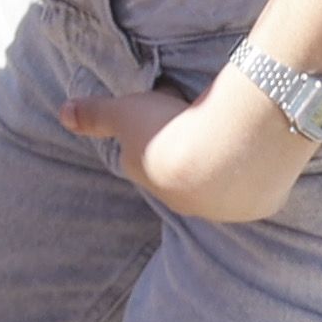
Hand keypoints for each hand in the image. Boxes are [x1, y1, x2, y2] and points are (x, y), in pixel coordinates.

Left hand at [62, 77, 311, 226]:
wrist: (227, 148)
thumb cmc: (170, 127)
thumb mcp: (125, 112)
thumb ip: (94, 114)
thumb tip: (61, 114)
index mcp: (152, 180)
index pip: (146, 161)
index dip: (154, 137)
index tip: (167, 115)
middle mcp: (185, 202)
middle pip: (183, 177)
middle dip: (187, 156)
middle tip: (200, 125)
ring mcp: (224, 209)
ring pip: (220, 187)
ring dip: (224, 166)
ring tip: (234, 136)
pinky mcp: (258, 206)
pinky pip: (255, 191)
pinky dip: (255, 175)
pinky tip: (260, 154)